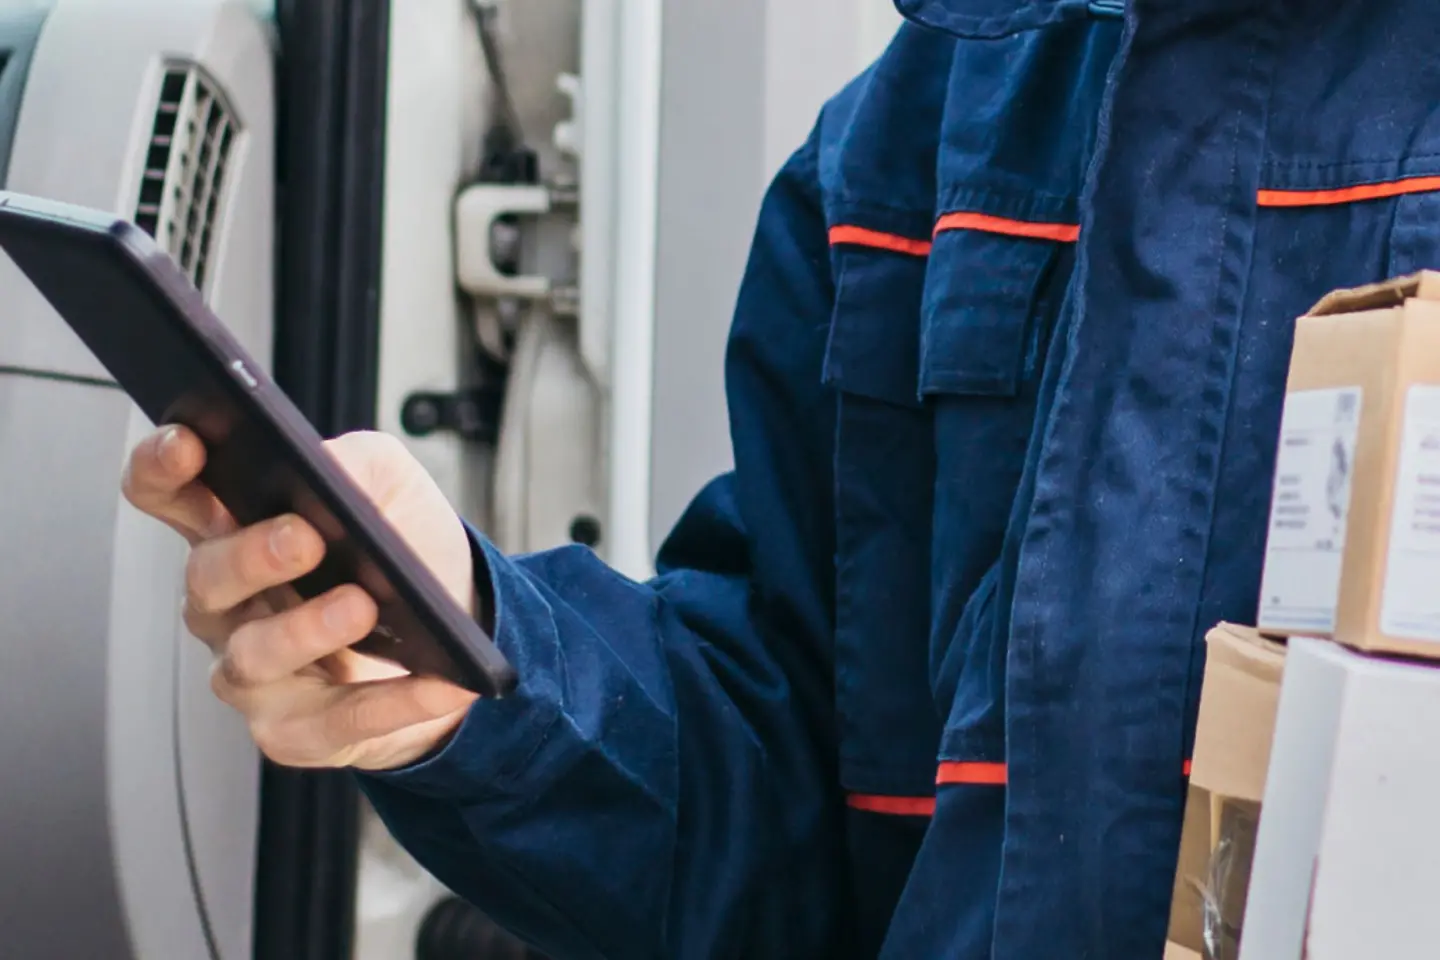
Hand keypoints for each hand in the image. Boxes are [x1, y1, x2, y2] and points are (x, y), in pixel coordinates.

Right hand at [121, 425, 479, 770]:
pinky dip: (395, 702)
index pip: (170, 495)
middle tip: (303, 537)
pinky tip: (440, 683)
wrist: (461, 626)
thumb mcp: (391, 484)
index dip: (164, 470)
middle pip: (208, 577)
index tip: (189, 446)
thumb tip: (332, 469)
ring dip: (310, 630)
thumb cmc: (405, 549)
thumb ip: (358, 464)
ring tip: (362, 606)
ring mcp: (253, 670)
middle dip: (251, 556)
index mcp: (235, 529)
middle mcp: (228, 603)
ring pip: (255, 655)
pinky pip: (339, 721)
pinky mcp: (296, 729)